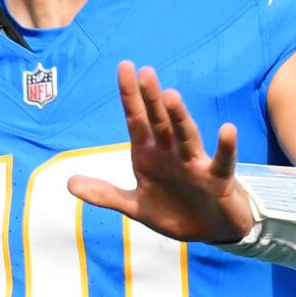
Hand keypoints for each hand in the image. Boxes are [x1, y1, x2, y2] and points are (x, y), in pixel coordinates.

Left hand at [68, 62, 254, 242]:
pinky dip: (225, 147)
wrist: (209, 229)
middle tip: (145, 73)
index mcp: (149, 154)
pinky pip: (221, 161)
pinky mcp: (217, 178)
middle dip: (151, 100)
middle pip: (159, 122)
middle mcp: (171, 152)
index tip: (124, 66)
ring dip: (179, 118)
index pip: (136, 120)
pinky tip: (227, 130)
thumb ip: (105, 194)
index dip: (130, 96)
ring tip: (171, 97)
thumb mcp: (135, 206)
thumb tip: (68, 183)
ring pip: (187, 136)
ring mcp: (195, 163)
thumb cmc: (174, 210)